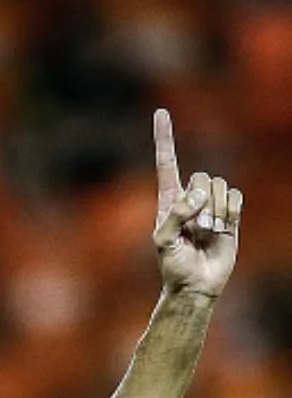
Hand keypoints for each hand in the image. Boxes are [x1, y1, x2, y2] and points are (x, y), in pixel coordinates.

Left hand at [152, 109, 240, 298]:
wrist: (196, 285)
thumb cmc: (173, 265)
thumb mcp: (163, 242)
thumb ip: (176, 215)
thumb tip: (197, 196)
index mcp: (168, 199)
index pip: (166, 162)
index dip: (165, 138)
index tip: (161, 112)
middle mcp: (190, 198)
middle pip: (203, 176)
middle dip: (203, 202)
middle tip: (196, 229)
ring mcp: (212, 205)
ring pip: (222, 186)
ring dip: (217, 212)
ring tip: (208, 233)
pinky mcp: (231, 214)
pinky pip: (237, 197)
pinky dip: (232, 211)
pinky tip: (224, 228)